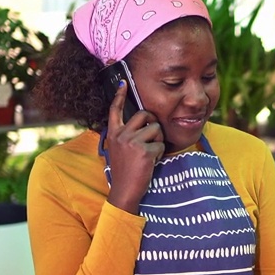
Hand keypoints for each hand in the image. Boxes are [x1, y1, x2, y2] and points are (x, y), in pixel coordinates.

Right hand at [103, 82, 163, 213]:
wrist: (124, 191)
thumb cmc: (125, 171)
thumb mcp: (119, 150)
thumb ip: (125, 136)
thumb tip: (141, 122)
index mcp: (113, 134)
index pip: (115, 110)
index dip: (120, 96)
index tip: (123, 83)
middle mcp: (121, 135)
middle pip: (145, 115)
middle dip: (153, 124)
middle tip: (152, 138)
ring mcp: (132, 142)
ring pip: (156, 129)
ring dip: (158, 141)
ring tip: (151, 154)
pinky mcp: (144, 151)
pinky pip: (161, 144)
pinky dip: (160, 154)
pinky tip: (152, 163)